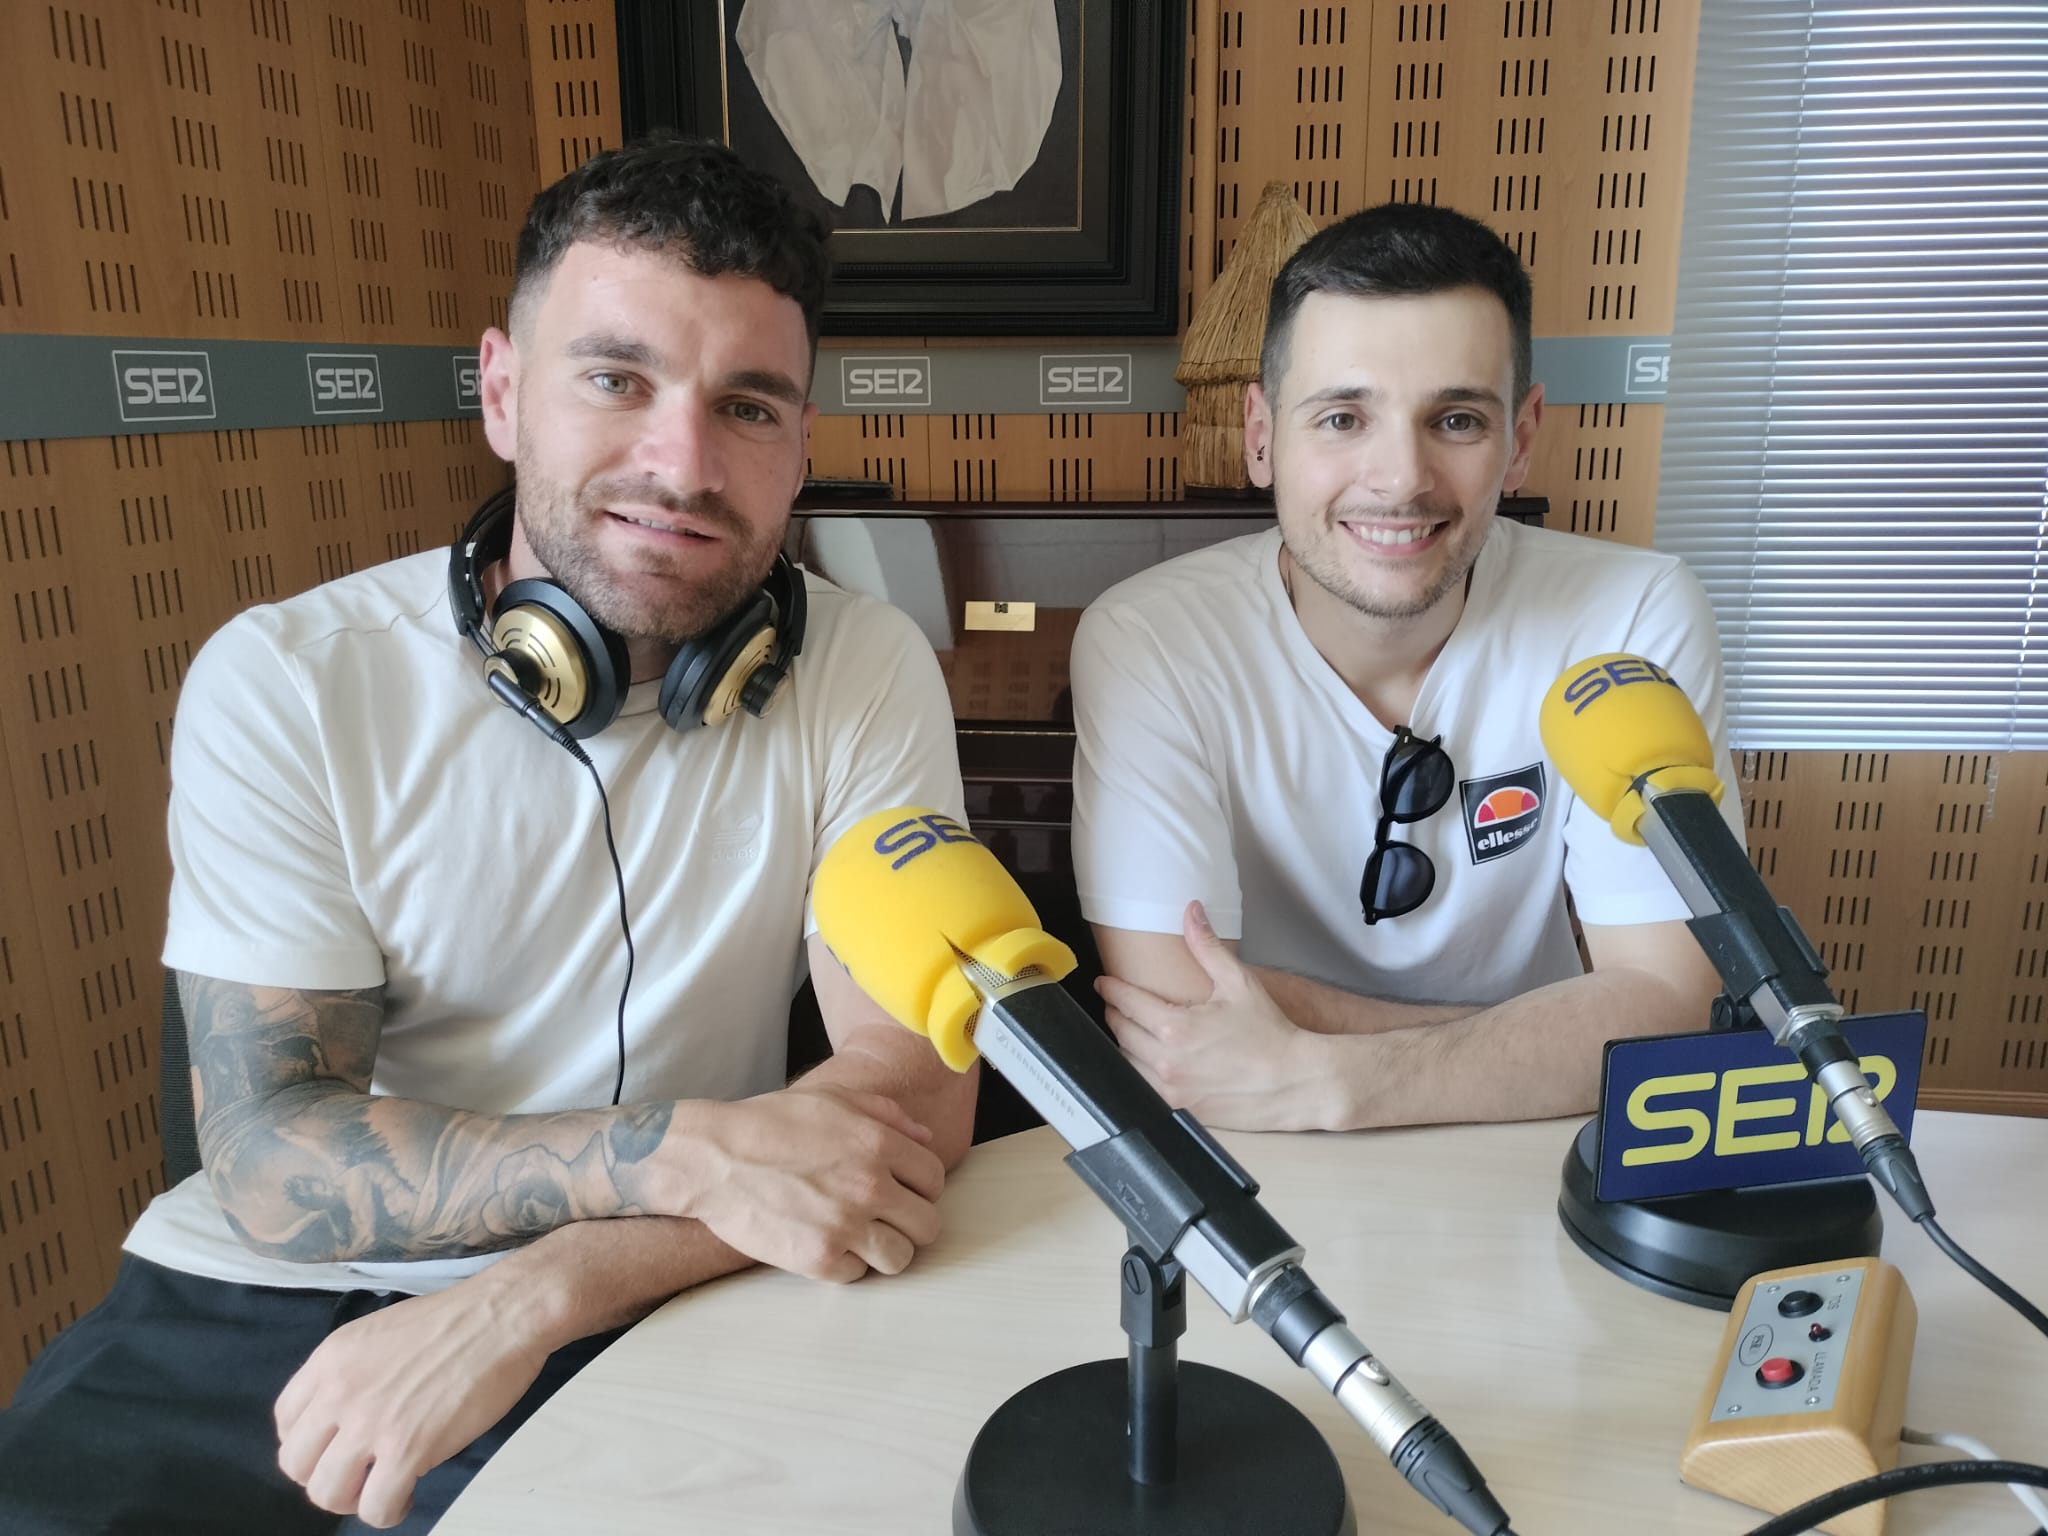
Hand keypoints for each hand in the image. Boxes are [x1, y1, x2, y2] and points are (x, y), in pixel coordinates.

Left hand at [274, 1278, 549, 1528]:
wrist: (503, 1316)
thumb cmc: (458, 1320)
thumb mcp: (383, 1332)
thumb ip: (354, 1371)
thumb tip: (352, 1413)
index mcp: (331, 1359)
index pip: (285, 1421)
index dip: (309, 1444)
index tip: (336, 1448)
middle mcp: (339, 1392)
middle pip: (297, 1464)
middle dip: (325, 1476)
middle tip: (360, 1473)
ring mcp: (370, 1423)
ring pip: (326, 1493)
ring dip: (352, 1499)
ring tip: (382, 1488)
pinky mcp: (407, 1449)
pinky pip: (376, 1507)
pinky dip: (389, 1510)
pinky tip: (408, 1495)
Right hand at [684, 1085, 946, 1282]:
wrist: (712, 1158)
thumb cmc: (769, 1124)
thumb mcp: (832, 1099)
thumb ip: (887, 1115)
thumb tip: (924, 1139)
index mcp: (878, 1144)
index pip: (935, 1180)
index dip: (920, 1187)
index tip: (902, 1191)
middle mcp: (870, 1186)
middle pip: (927, 1225)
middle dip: (909, 1222)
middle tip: (885, 1219)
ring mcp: (845, 1225)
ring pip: (900, 1258)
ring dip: (884, 1250)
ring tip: (861, 1237)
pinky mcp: (818, 1258)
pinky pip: (858, 1275)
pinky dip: (846, 1265)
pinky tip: (827, 1244)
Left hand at [1096, 901, 1331, 1130]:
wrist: (1296, 1081)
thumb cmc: (1270, 1034)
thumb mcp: (1239, 983)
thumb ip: (1207, 947)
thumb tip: (1191, 912)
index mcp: (1176, 1027)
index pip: (1126, 1003)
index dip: (1112, 989)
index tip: (1104, 983)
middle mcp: (1167, 1062)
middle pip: (1121, 1032)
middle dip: (1115, 1013)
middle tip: (1115, 1003)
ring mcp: (1172, 1090)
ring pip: (1127, 1064)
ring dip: (1124, 1044)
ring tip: (1130, 1030)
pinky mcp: (1181, 1110)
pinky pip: (1144, 1089)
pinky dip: (1139, 1072)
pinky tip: (1147, 1061)